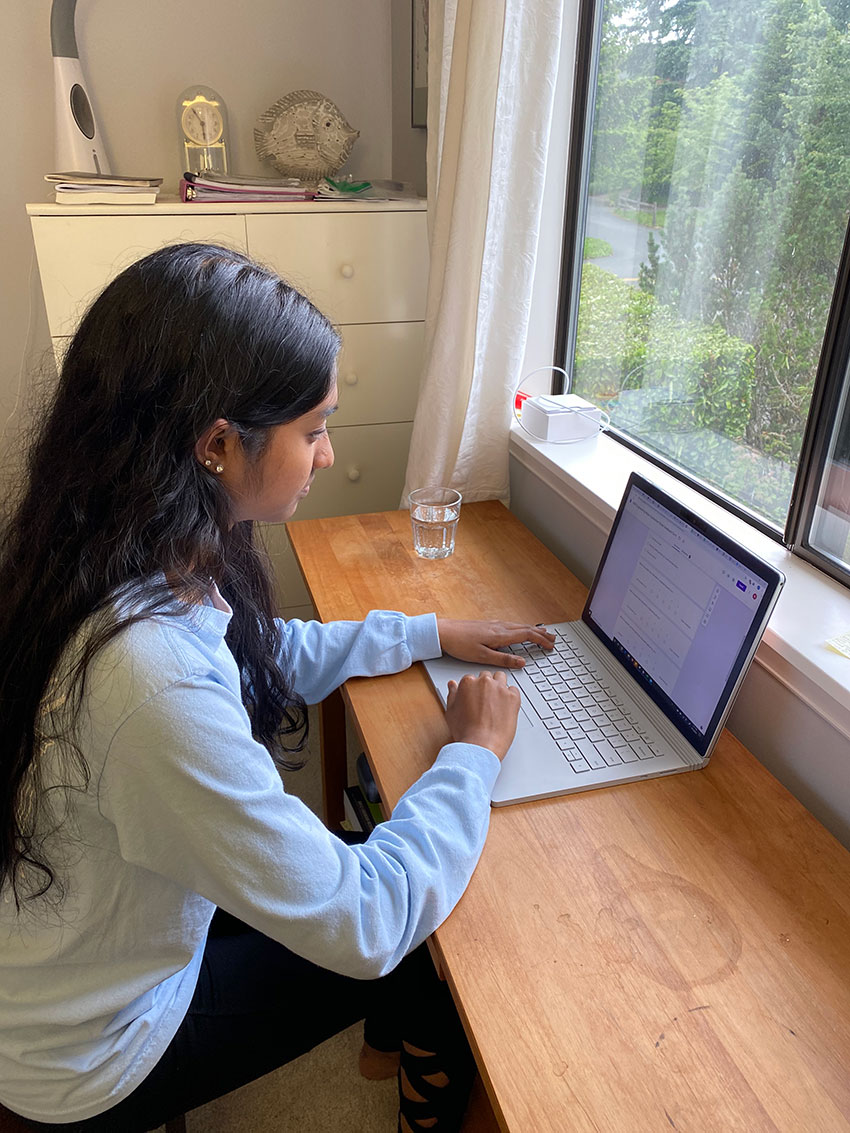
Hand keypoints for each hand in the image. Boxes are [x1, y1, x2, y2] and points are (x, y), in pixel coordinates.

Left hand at [436, 619, 555, 668]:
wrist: (443, 632)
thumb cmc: (459, 644)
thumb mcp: (482, 657)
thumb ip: (503, 660)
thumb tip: (521, 662)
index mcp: (500, 635)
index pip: (526, 635)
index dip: (541, 640)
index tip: (550, 645)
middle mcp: (499, 627)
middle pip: (526, 628)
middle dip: (541, 633)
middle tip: (553, 638)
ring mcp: (494, 624)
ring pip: (519, 625)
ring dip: (533, 629)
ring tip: (542, 632)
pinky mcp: (488, 625)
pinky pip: (512, 625)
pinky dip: (522, 628)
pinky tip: (521, 630)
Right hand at [445, 670, 520, 759]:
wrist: (481, 745)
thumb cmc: (466, 731)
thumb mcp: (451, 711)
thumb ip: (453, 694)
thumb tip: (452, 685)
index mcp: (468, 683)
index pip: (471, 678)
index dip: (473, 689)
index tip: (474, 697)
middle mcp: (484, 682)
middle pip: (487, 677)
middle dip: (486, 686)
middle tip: (485, 700)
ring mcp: (500, 689)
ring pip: (501, 678)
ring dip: (499, 685)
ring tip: (496, 700)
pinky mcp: (513, 698)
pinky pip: (514, 690)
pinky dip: (511, 696)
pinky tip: (506, 706)